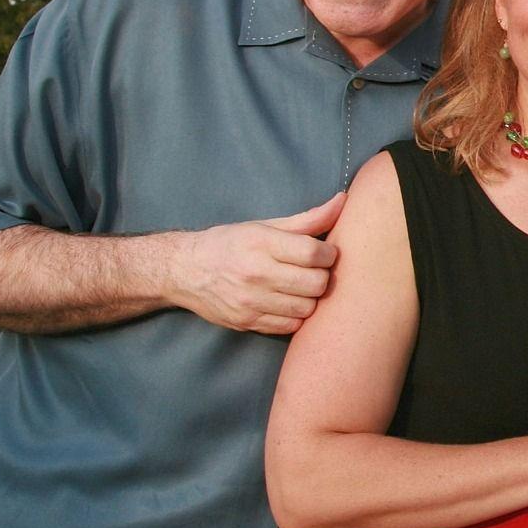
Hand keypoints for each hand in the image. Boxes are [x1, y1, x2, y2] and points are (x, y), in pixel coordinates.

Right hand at [169, 193, 344, 334]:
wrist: (184, 271)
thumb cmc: (230, 244)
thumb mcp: (265, 226)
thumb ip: (307, 219)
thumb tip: (342, 201)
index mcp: (261, 243)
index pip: (313, 253)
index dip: (329, 254)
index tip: (325, 254)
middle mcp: (255, 273)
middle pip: (315, 284)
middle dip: (323, 277)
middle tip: (315, 272)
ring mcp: (250, 301)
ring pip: (307, 308)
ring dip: (311, 298)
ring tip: (302, 288)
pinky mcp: (247, 322)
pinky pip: (290, 326)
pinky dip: (296, 316)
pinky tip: (288, 303)